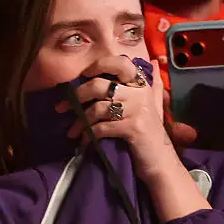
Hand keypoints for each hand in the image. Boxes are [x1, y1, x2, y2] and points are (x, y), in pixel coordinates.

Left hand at [57, 56, 176, 182]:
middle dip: (77, 96)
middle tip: (62, 106)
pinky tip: (84, 141)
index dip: (100, 65)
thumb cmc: (151, 134)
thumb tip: (157, 61)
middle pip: (100, 86)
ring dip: (80, 121)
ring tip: (72, 130)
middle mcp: (139, 95)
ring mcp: (136, 111)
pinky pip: (102, 127)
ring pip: (98, 108)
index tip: (84, 74)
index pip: (121, 64)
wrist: (160, 162)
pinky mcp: (132, 129)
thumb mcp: (153, 105)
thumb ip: (152, 84)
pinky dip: (89, 135)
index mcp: (142, 86)